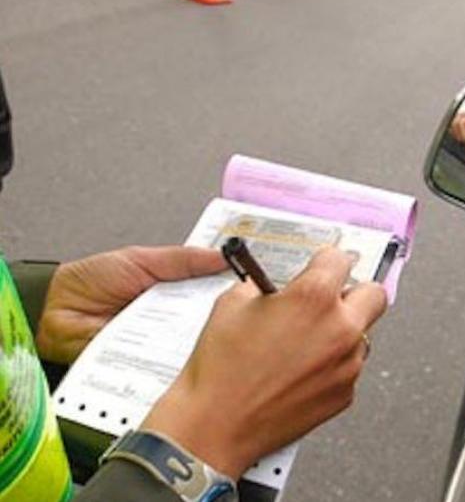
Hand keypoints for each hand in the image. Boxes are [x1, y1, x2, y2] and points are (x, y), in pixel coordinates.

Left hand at [36, 246, 226, 363]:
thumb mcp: (141, 259)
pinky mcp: (148, 364)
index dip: (232, 288)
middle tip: (244, 310)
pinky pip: (168, 362)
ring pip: (192, 342)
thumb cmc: (90, 281)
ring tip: (222, 333)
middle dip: (223, 315)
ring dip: (203, 338)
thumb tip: (223, 257)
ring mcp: (161, 342)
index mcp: (175, 290)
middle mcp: (172, 317)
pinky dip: (178, 359)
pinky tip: (191, 354)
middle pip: (207, 318)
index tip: (255, 284)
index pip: (212, 290)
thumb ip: (183, 259)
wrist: (53, 311)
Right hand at [142, 247, 386, 479]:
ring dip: (343, 331)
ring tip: (307, 340)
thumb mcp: (232, 303)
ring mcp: (347, 364)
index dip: (326, 260)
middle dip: (354, 291)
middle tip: (332, 298)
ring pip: (363, 334)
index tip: (322, 265)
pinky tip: (301, 370)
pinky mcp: (344, 394)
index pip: (340, 259)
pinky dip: (332, 364)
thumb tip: (275, 285)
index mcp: (314, 297)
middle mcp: (340, 328)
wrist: (215, 425)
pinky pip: (349, 367)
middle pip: (374, 294)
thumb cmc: (221, 369)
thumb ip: (265, 285)